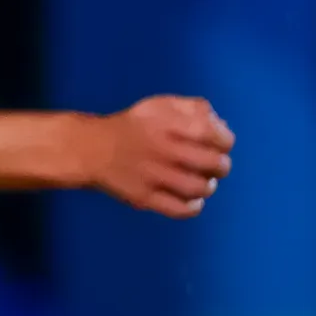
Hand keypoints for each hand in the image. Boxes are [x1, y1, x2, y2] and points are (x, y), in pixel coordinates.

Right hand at [88, 96, 233, 216]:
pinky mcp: (142, 197)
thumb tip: (222, 126)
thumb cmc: (134, 126)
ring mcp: (151, 176)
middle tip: (212, 165)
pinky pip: (180, 209)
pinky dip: (193, 206)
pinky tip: (190, 199)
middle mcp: (160, 149)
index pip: (214, 135)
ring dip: (208, 185)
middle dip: (220, 165)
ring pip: (199, 188)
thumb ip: (194, 108)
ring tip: (201, 181)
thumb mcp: (160, 105)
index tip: (220, 144)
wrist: (90, 149)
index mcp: (166, 122)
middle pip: (213, 164)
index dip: (225, 141)